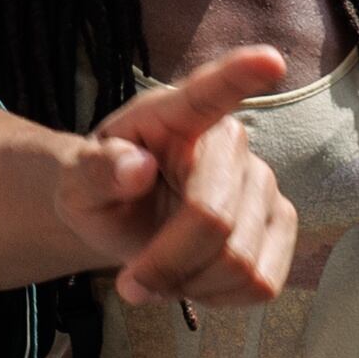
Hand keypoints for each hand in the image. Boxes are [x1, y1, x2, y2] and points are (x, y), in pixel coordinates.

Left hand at [69, 45, 301, 307]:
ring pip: (240, 261)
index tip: (268, 60)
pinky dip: (218, 297)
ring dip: (189, 284)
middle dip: (166, 263)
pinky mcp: (282, 226)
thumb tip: (134, 168)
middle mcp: (230, 144)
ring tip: (159, 274)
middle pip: (213, 219)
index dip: (240, 75)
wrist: (125, 218)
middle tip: (129, 284)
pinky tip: (193, 279)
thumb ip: (94, 172)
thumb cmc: (102, 188)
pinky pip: (262, 283)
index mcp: (175, 115)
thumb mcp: (76, 181)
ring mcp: (265, 185)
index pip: (208, 91)